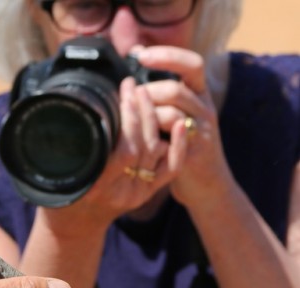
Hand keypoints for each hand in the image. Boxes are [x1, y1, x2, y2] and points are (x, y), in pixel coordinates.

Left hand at [136, 46, 233, 206]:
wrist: (207, 184)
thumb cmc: (181, 144)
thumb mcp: (176, 111)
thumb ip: (161, 88)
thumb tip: (137, 54)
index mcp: (200, 94)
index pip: (191, 64)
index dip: (167, 55)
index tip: (139, 55)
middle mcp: (204, 109)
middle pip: (175, 89)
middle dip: (146, 93)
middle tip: (129, 101)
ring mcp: (202, 132)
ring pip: (172, 114)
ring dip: (146, 115)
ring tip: (132, 122)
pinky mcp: (194, 154)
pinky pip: (172, 142)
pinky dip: (153, 138)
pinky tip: (139, 140)